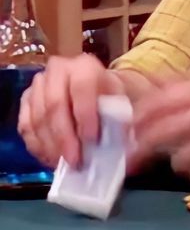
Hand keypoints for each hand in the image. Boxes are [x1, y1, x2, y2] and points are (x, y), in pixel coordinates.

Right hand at [17, 54, 124, 168]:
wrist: (97, 90)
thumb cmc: (111, 96)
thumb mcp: (125, 102)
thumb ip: (124, 119)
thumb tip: (124, 144)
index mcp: (84, 65)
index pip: (82, 86)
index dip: (86, 114)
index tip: (93, 139)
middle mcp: (57, 70)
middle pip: (54, 105)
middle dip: (64, 137)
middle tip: (75, 161)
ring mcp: (38, 86)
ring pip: (37, 119)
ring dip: (51, 146)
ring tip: (66, 164)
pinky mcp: (25, 102)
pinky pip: (26, 128)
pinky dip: (38, 147)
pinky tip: (53, 159)